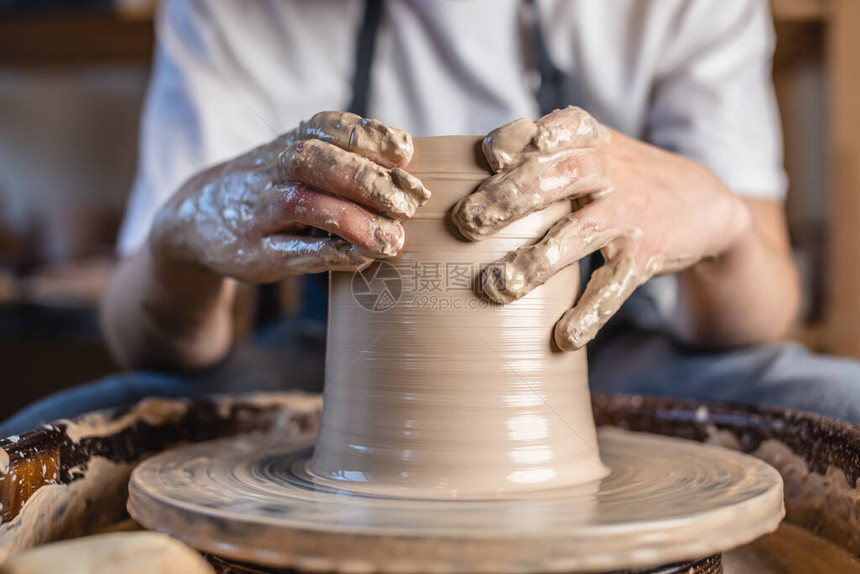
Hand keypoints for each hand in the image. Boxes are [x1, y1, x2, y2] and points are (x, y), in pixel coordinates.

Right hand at [149, 111, 429, 282]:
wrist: (196, 219)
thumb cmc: (270, 188)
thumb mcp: (297, 161)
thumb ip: (345, 162)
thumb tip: (409, 175)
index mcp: (291, 142)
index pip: (331, 127)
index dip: (371, 137)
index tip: (405, 152)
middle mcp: (273, 170)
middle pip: (317, 162)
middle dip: (369, 180)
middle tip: (410, 202)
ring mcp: (259, 212)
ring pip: (305, 205)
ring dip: (355, 220)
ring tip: (393, 239)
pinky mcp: (255, 254)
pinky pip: (296, 252)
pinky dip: (333, 254)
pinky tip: (364, 258)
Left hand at [452, 107, 750, 349]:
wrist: (701, 201)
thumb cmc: (618, 176)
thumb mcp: (589, 150)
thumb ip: (539, 154)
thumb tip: (470, 169)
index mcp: (591, 140)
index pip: (558, 130)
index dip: (526, 139)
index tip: (492, 156)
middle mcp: (611, 172)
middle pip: (561, 177)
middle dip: (513, 197)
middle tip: (468, 223)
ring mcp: (630, 214)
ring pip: (581, 234)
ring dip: (537, 260)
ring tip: (496, 285)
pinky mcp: (645, 256)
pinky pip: (613, 287)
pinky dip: (589, 314)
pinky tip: (564, 336)